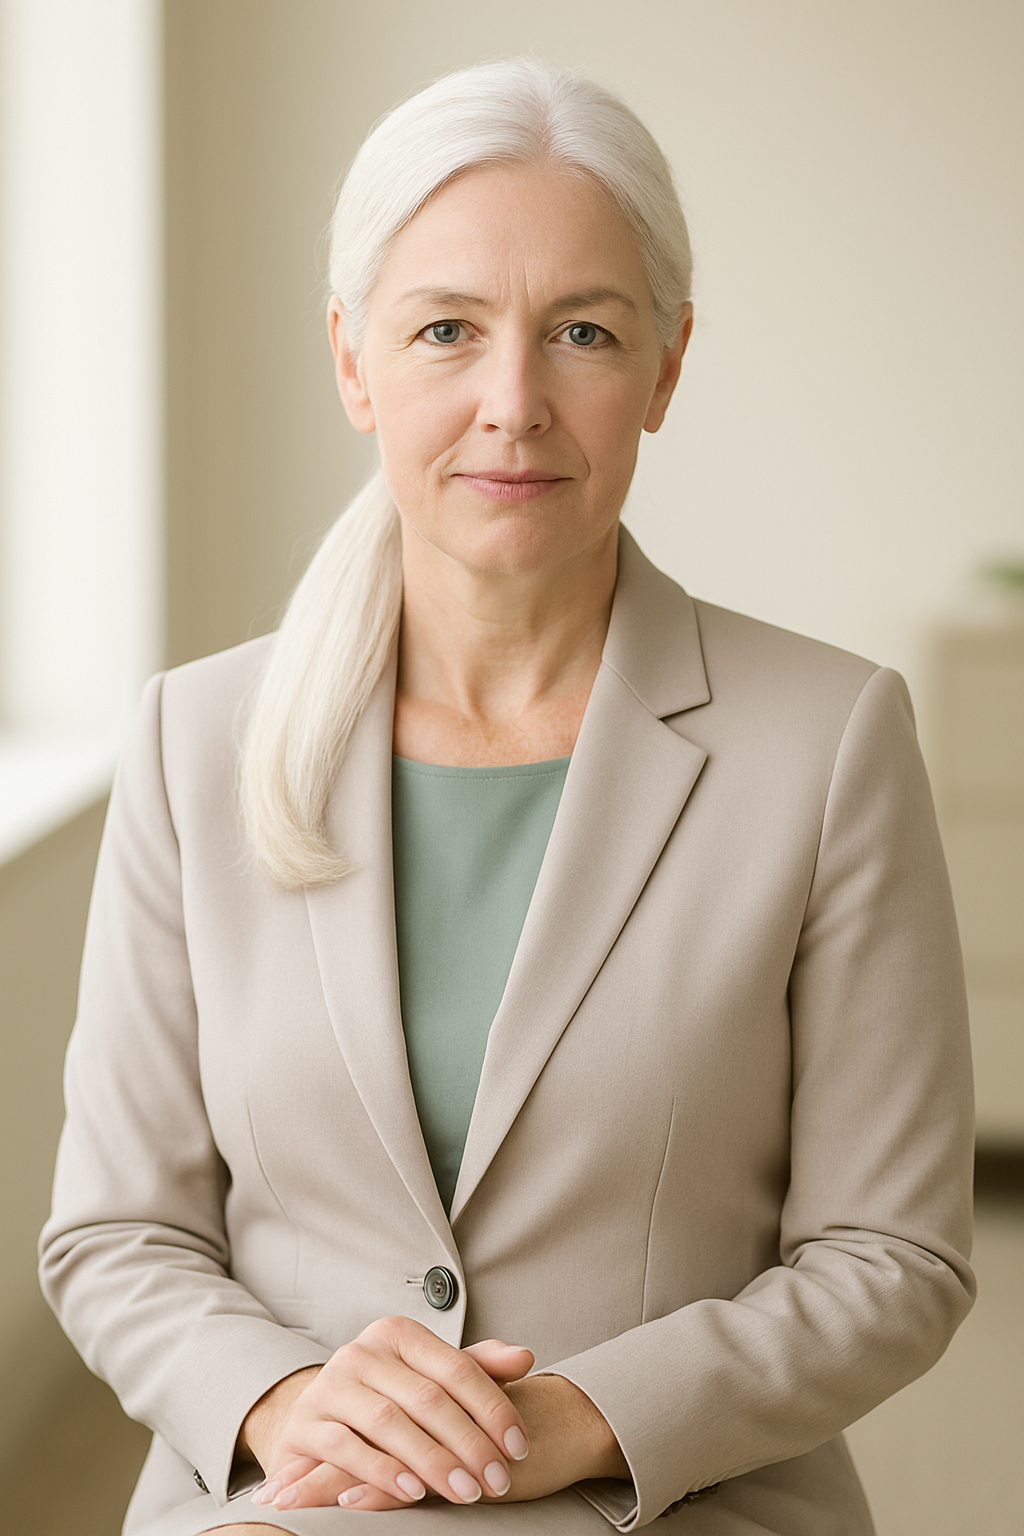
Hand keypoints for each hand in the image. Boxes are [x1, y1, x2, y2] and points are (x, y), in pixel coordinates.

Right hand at [282, 1371, 629, 1510]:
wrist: (315, 1421)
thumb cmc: (386, 1399)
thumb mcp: (429, 1379)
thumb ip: (476, 1368)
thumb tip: (525, 1357)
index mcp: (397, 1334)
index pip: (456, 1367)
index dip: (492, 1407)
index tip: (520, 1447)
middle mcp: (361, 1352)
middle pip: (427, 1397)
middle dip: (469, 1442)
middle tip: (498, 1480)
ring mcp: (330, 1386)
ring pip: (389, 1422)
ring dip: (433, 1461)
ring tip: (466, 1491)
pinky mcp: (305, 1425)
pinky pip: (347, 1449)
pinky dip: (383, 1472)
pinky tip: (413, 1492)